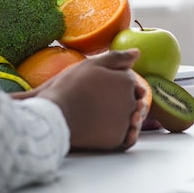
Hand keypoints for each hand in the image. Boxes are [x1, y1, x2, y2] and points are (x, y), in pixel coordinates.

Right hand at [26, 49, 145, 151]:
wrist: (55, 115)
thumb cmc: (71, 87)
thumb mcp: (92, 65)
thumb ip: (117, 57)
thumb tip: (137, 52)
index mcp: (126, 82)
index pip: (129, 80)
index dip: (116, 81)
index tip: (101, 86)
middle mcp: (131, 102)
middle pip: (131, 99)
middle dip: (121, 98)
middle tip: (100, 101)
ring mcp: (125, 122)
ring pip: (130, 118)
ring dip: (122, 115)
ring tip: (101, 114)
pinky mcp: (117, 140)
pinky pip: (125, 136)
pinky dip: (119, 133)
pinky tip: (105, 128)